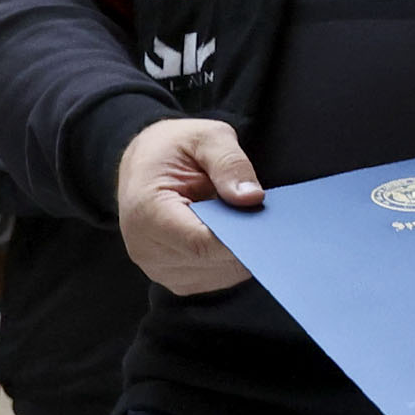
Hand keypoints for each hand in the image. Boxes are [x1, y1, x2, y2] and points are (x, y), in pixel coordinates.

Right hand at [117, 118, 260, 295]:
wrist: (143, 162)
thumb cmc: (172, 147)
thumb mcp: (205, 136)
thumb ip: (230, 164)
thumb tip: (252, 198)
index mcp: (147, 211)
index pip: (200, 242)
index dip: (239, 238)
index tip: (270, 226)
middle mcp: (146, 248)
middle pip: (211, 261)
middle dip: (245, 242)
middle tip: (270, 220)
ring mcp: (157, 268)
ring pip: (218, 275)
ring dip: (240, 253)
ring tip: (246, 220)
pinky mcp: (172, 277)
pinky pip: (214, 278)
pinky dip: (231, 260)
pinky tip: (236, 233)